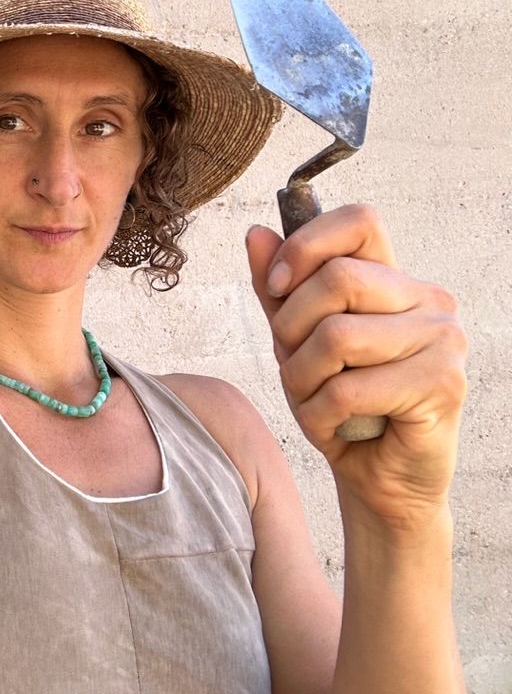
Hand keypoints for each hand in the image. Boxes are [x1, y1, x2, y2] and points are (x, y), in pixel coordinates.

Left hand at [245, 205, 466, 532]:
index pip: (360, 221)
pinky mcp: (443, 385)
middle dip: (292, 328)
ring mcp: (443, 340)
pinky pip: (349, 389)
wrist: (378, 478)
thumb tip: (257, 233)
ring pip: (338, 337)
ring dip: (303, 379)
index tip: (277, 286)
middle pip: (338, 278)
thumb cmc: (340, 404)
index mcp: (394, 279)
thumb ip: (277, 289)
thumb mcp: (295, 340)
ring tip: (314, 400)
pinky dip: (320, 415)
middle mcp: (428, 300)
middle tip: (295, 364)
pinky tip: (333, 427)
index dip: (306, 246)